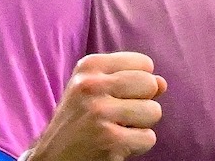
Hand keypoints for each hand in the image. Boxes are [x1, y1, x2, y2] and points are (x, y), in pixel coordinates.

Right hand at [28, 51, 167, 160]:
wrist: (51, 156)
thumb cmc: (79, 120)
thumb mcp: (95, 90)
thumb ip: (130, 81)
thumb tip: (163, 83)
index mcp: (89, 66)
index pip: (144, 63)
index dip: (139, 83)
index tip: (117, 95)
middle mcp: (92, 85)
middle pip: (150, 84)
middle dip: (143, 103)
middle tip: (119, 115)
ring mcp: (100, 112)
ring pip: (153, 111)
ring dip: (141, 126)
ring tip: (117, 129)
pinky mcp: (109, 139)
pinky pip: (148, 138)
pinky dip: (137, 146)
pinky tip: (116, 145)